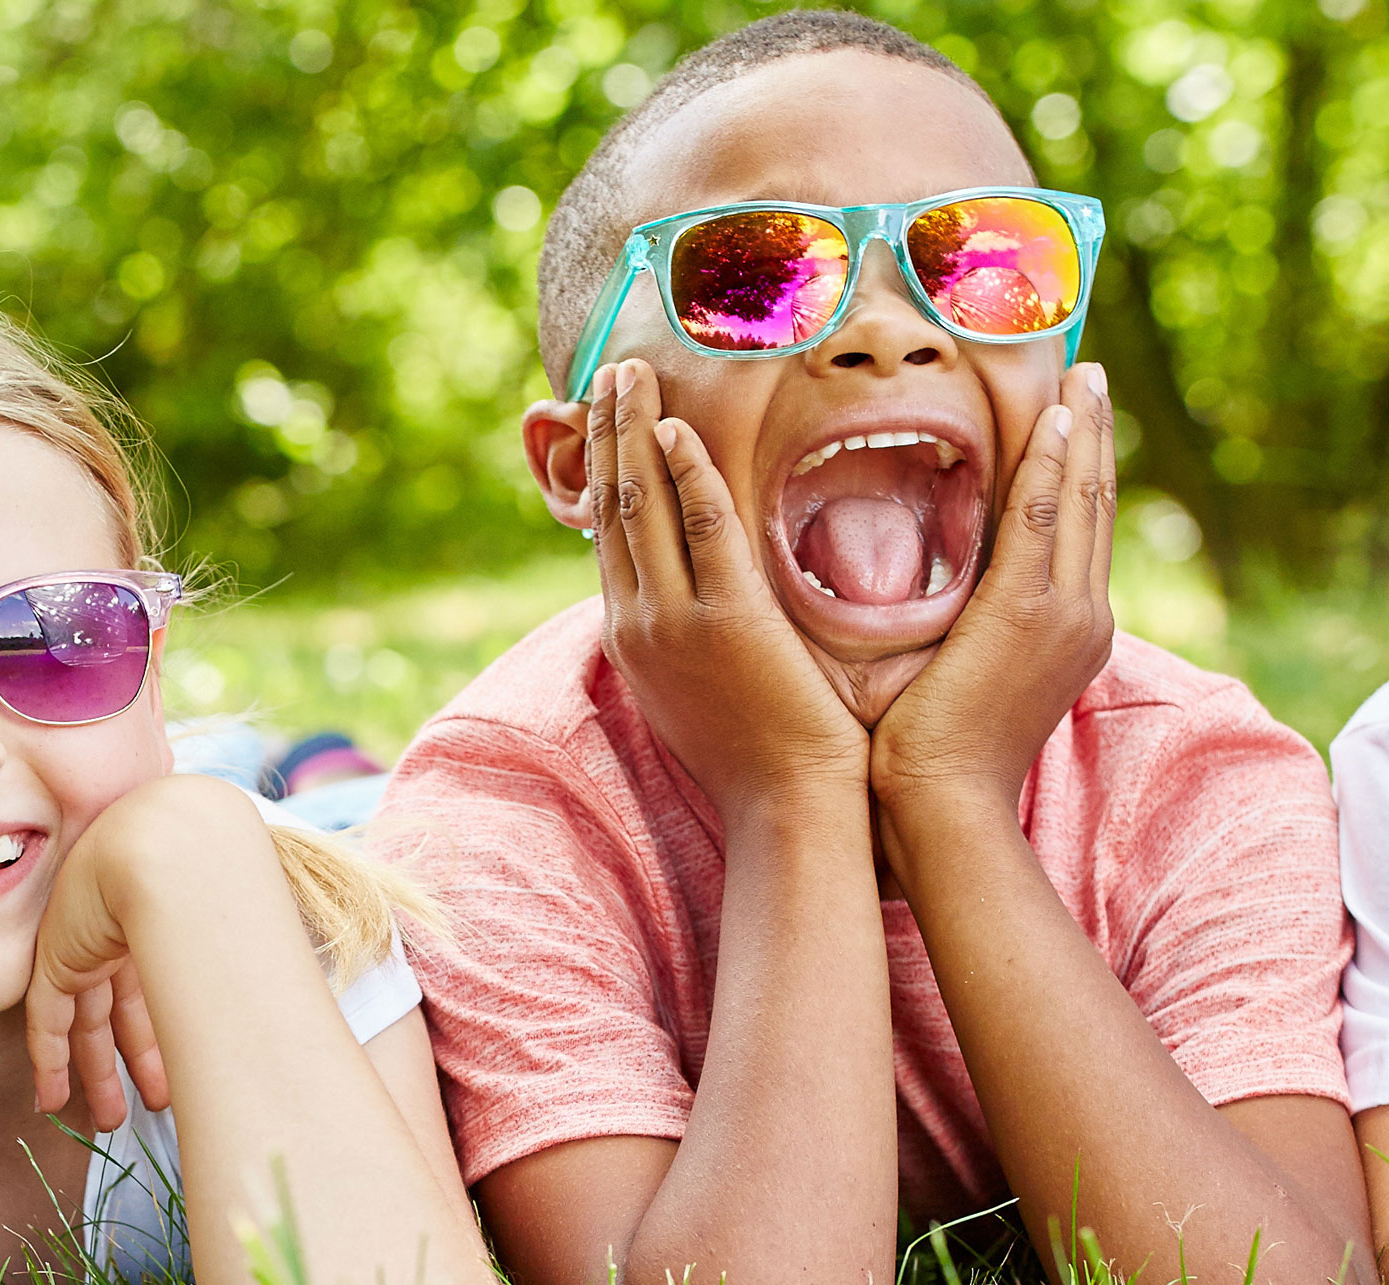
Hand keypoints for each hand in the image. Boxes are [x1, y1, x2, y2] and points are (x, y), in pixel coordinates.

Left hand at [26, 778, 268, 1131]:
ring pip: (86, 1023)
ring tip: (111, 1122)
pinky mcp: (57, 958)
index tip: (170, 1090)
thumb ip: (244, 966)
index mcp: (161, 925)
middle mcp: (122, 936)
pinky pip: (47, 1021)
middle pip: (120, 1013)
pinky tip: (52, 1100)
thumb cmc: (214, 881)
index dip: (159, 1044)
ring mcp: (85, 945)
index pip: (154, 993)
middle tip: (142, 1113)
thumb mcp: (232, 927)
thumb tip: (302, 1017)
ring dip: (97, 1074)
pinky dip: (50, 1061)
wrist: (169, 848)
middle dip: (131, 1065)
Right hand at [585, 359, 872, 821]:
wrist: (786, 811)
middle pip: (612, 505)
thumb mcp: (697, 690)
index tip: (604, 413)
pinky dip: (688, 477)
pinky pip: (703, 530)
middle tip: (610, 370)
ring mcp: (676, 621)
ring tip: (631, 374)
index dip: (602, 466)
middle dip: (607, 431)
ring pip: (643, 506)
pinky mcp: (728, 621)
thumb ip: (685, 632)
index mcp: (632, 635)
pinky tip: (679, 433)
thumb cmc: (759, 756)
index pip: (608, 533)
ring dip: (634, 432)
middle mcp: (639, 622)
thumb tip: (688, 592)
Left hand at [869, 365, 1118, 811]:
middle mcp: (1084, 616)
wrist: (945, 808)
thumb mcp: (970, 679)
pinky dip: (1052, 465)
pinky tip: (1055, 419)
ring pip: (1081, 500)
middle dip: (1095, 434)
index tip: (1075, 416)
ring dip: (1083, 430)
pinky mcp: (1027, 612)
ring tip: (1083, 373)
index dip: (1081, 469)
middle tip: (1091, 372)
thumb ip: (973, 631)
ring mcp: (1064, 614)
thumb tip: (946, 601)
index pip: (1081, 533)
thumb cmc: (937, 758)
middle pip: (1095, 505)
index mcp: (1072, 632)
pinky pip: (1043, 519)